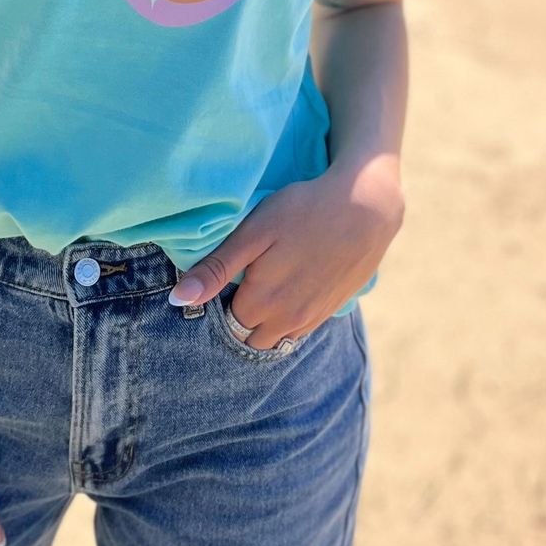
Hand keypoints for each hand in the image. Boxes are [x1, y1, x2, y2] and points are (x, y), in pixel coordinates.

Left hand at [168, 156, 405, 348]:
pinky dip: (285, 320)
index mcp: (261, 303)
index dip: (216, 304)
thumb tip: (179, 300)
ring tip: (259, 286)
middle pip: (248, 337)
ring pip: (274, 338)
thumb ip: (217, 269)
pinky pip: (298, 331)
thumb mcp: (254, 232)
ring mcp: (311, 319)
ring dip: (261, 323)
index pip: (224, 324)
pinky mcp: (330, 310)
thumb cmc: (304, 211)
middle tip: (236, 283)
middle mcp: (286, 322)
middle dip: (237, 320)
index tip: (219, 279)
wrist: (367, 207)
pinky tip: (286, 289)